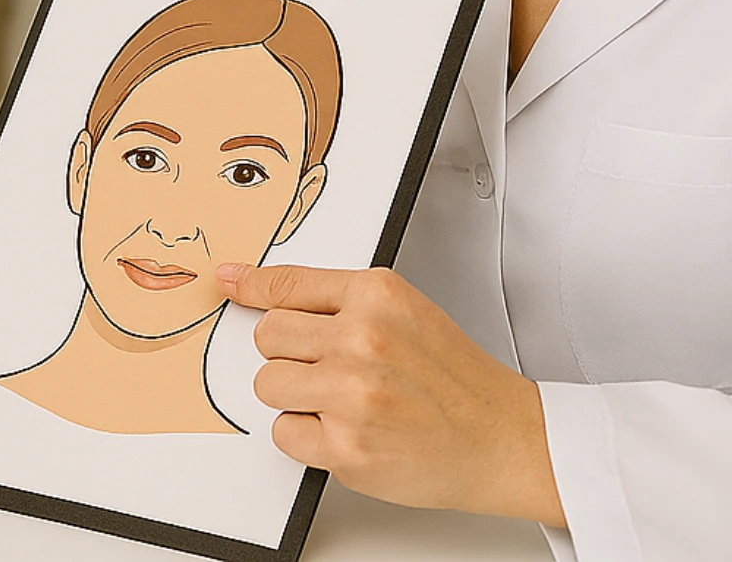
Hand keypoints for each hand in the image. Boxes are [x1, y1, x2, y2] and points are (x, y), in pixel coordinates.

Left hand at [219, 263, 563, 525]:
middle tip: (328, 369)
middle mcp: (362, 339)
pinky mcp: (346, 448)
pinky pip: (284, 433)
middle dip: (289, 354)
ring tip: (341, 402)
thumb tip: (255, 287)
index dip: (251, 287)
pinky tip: (348, 431)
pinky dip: (307, 438)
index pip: (287, 285)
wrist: (502, 439)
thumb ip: (337, 300)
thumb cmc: (453, 378)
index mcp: (376, 296)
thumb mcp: (404, 311)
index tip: (229, 283)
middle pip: (268, 336)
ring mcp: (352, 394)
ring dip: (295, 397)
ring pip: (268, 384)